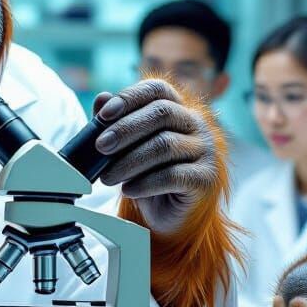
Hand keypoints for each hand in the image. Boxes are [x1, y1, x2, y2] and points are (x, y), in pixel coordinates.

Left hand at [93, 79, 218, 233]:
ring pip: (165, 145)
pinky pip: (173, 175)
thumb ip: (114, 124)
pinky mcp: (206, 178)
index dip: (130, 97)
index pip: (157, 90)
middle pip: (162, 113)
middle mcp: (196, 125)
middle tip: (100, 147)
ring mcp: (206, 151)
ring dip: (129, 161)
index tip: (103, 114)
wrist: (171, 217)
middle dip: (125, 129)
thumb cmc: (148, 177)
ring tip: (107, 177)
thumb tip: (101, 98)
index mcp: (177, 110)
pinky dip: (145, 183)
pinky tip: (128, 190)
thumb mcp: (127, 150)